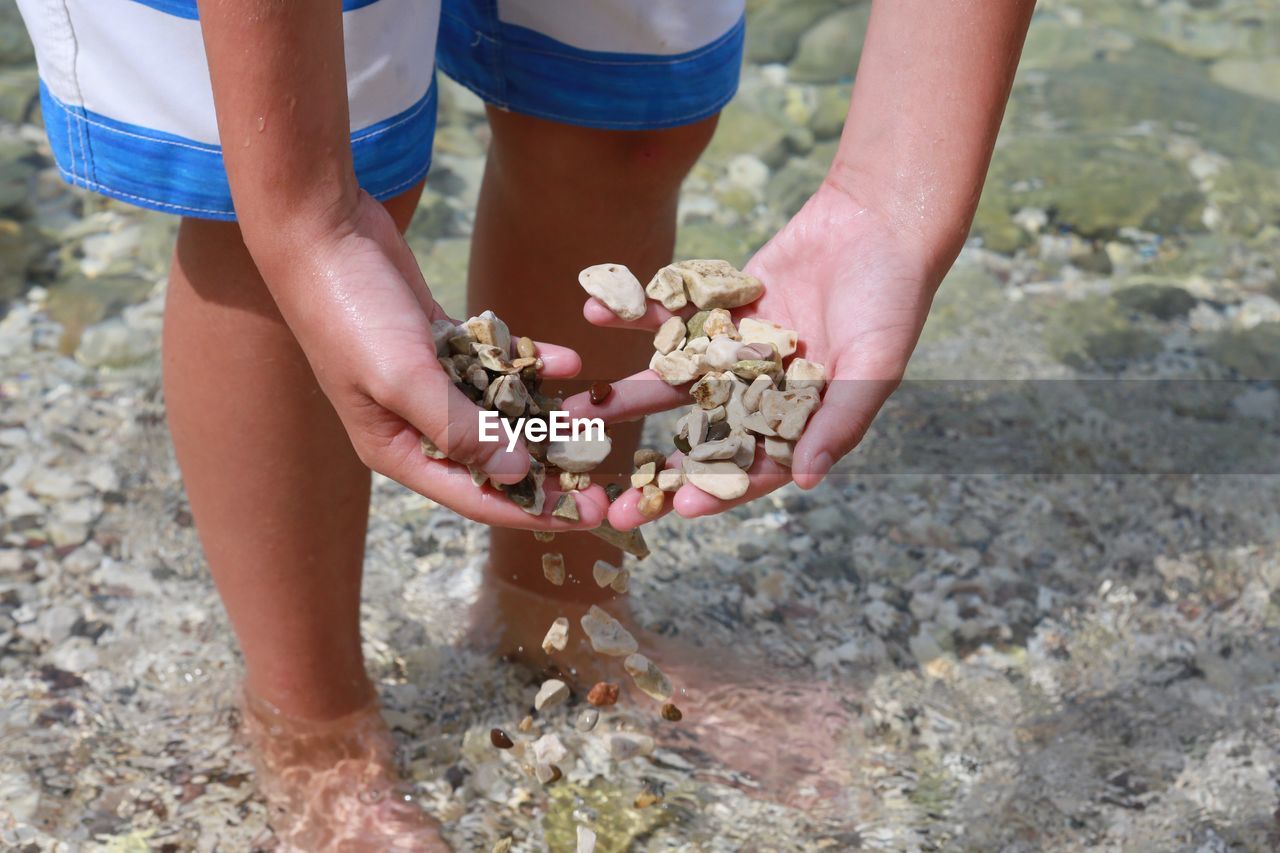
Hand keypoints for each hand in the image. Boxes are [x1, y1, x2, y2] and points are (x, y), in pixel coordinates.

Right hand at [266, 190, 607, 529]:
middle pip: (493, 459)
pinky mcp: (441, 342)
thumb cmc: (350, 312)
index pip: (475, 496)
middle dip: (550, 469)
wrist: (323, 231)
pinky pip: (498, 364)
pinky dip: (529, 364)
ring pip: (501, 411)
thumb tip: (514, 474)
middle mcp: (415, 423)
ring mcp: (429, 381)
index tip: (588, 518)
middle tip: (606, 477)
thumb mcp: (403, 379)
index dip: (534, 511)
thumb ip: (459, 429)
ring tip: (600, 424)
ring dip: (547, 416)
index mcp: (396, 448)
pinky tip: (569, 363)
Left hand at [564, 182, 940, 529]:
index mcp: (796, 422)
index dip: (715, 491)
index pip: (751, 468)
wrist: (877, 223)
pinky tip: (592, 313)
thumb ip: (839, 421)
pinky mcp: (713, 308)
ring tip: (573, 417)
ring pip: (668, 384)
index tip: (676, 509)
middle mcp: (756, 395)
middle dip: (653, 470)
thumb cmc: (891, 301)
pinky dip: (631, 315)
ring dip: (622, 399)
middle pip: (697, 440)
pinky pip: (666, 317)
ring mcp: (730, 353)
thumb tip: (808, 481)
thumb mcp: (873, 366)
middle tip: (606, 502)